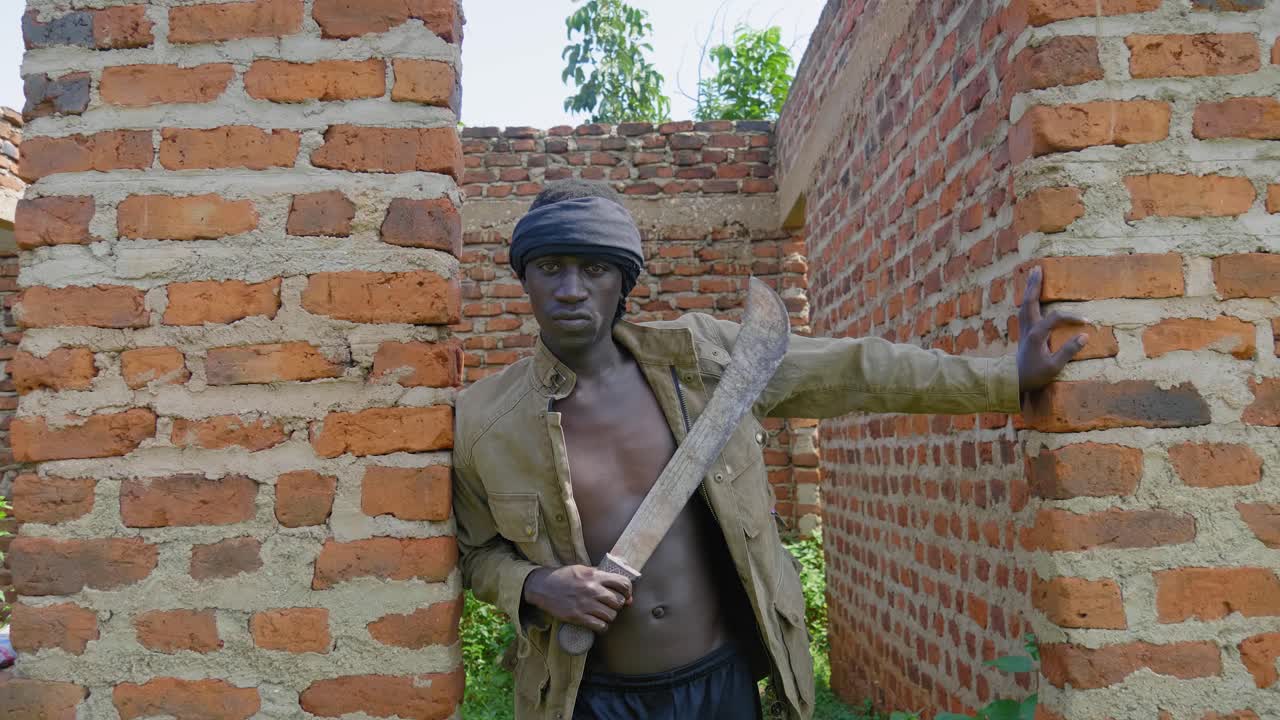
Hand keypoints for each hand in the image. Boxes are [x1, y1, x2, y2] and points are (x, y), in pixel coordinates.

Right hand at [523, 565, 632, 633]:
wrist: (542, 586)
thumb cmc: (564, 577)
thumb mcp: (583, 569)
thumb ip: (600, 573)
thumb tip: (619, 580)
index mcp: (595, 575)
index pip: (622, 583)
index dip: (628, 591)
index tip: (626, 595)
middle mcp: (592, 589)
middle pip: (618, 602)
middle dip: (618, 606)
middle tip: (611, 606)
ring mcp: (585, 604)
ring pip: (611, 615)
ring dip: (610, 617)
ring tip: (604, 614)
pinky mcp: (577, 616)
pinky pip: (600, 626)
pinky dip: (602, 627)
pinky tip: (599, 624)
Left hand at [1016, 266, 1088, 392]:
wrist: (1015, 382)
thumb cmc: (1035, 375)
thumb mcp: (1054, 366)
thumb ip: (1069, 351)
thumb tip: (1085, 336)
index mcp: (1036, 335)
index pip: (1055, 318)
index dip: (1071, 317)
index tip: (1087, 321)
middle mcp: (1028, 328)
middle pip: (1030, 301)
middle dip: (1034, 285)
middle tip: (1037, 268)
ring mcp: (1023, 329)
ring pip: (1025, 304)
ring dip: (1029, 289)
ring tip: (1033, 275)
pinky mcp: (1023, 332)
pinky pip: (1024, 310)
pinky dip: (1027, 299)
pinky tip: (1030, 295)